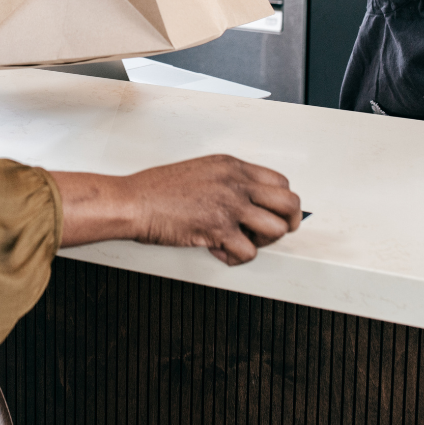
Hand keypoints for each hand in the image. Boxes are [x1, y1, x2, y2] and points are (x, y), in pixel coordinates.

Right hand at [51, 155, 301, 265]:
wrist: (133, 201)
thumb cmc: (157, 189)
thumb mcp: (200, 170)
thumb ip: (228, 180)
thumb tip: (248, 199)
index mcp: (231, 165)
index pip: (281, 181)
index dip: (282, 203)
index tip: (274, 214)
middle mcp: (235, 182)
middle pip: (289, 203)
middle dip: (286, 224)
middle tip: (268, 234)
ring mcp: (229, 204)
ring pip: (277, 229)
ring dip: (261, 242)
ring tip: (240, 241)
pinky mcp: (219, 228)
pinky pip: (249, 253)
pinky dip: (235, 258)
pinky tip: (218, 250)